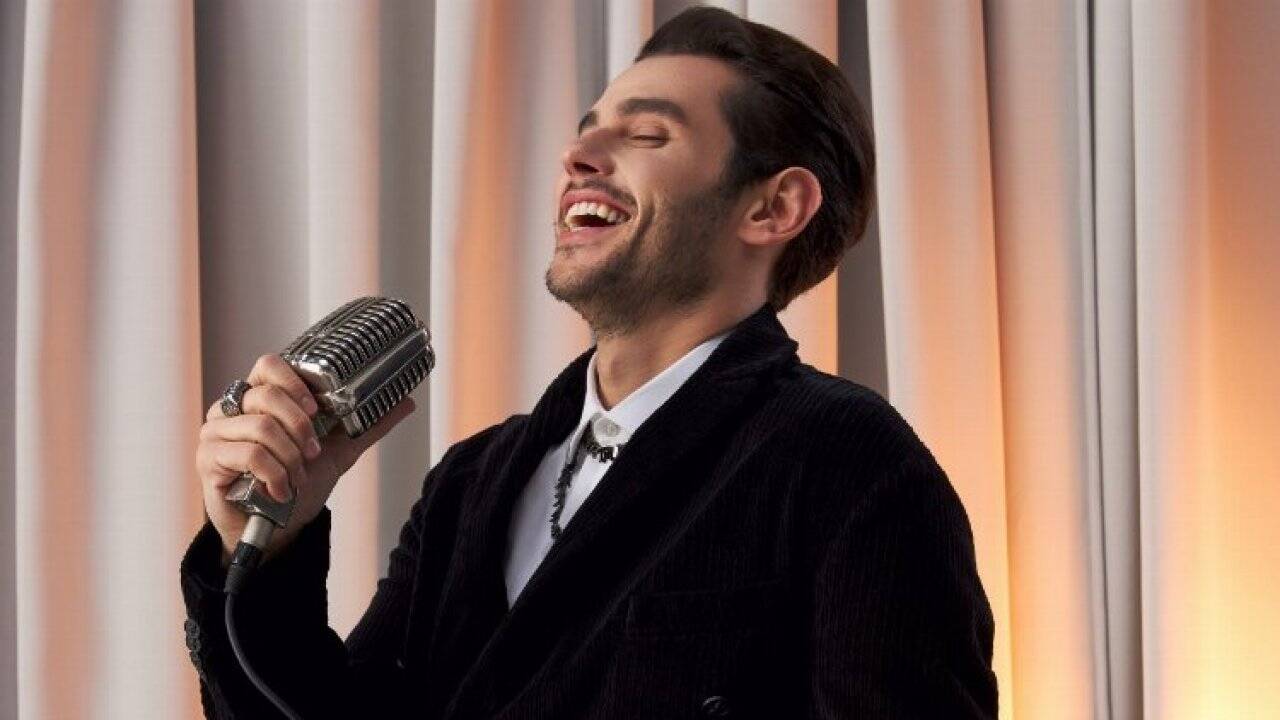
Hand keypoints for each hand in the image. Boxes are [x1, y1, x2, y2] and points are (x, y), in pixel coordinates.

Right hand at [195, 353, 416, 562]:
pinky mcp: (208, 458)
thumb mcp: (338, 451)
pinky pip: (246, 454)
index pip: (269, 365)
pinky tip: (281, 490)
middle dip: (301, 428)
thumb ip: (366, 425)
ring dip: (290, 457)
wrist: (277, 527)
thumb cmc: (298, 482)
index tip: (317, 409)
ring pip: (260, 427)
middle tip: (312, 452)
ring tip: (298, 476)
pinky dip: (274, 474)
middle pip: (266, 395)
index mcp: (262, 397)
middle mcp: (234, 408)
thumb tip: (405, 402)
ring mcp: (217, 432)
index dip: (295, 381)